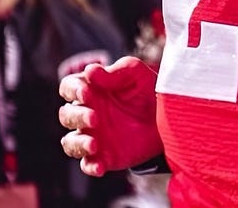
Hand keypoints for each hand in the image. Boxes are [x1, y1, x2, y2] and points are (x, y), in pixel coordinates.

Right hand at [59, 55, 163, 175]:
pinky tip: (100, 166)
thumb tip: (90, 71)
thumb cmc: (149, 90)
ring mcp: (94, 136)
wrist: (170, 118)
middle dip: (77, 116)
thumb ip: (115, 72)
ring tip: (94, 144)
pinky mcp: (104, 156)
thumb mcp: (137, 74)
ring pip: (70, 142)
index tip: (86, 93)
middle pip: (67, 115)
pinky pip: (88, 164)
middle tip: (95, 118)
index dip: (72, 90)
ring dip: (78, 144)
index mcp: (92, 90)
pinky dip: (90, 166)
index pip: (68, 87)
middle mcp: (88, 113)